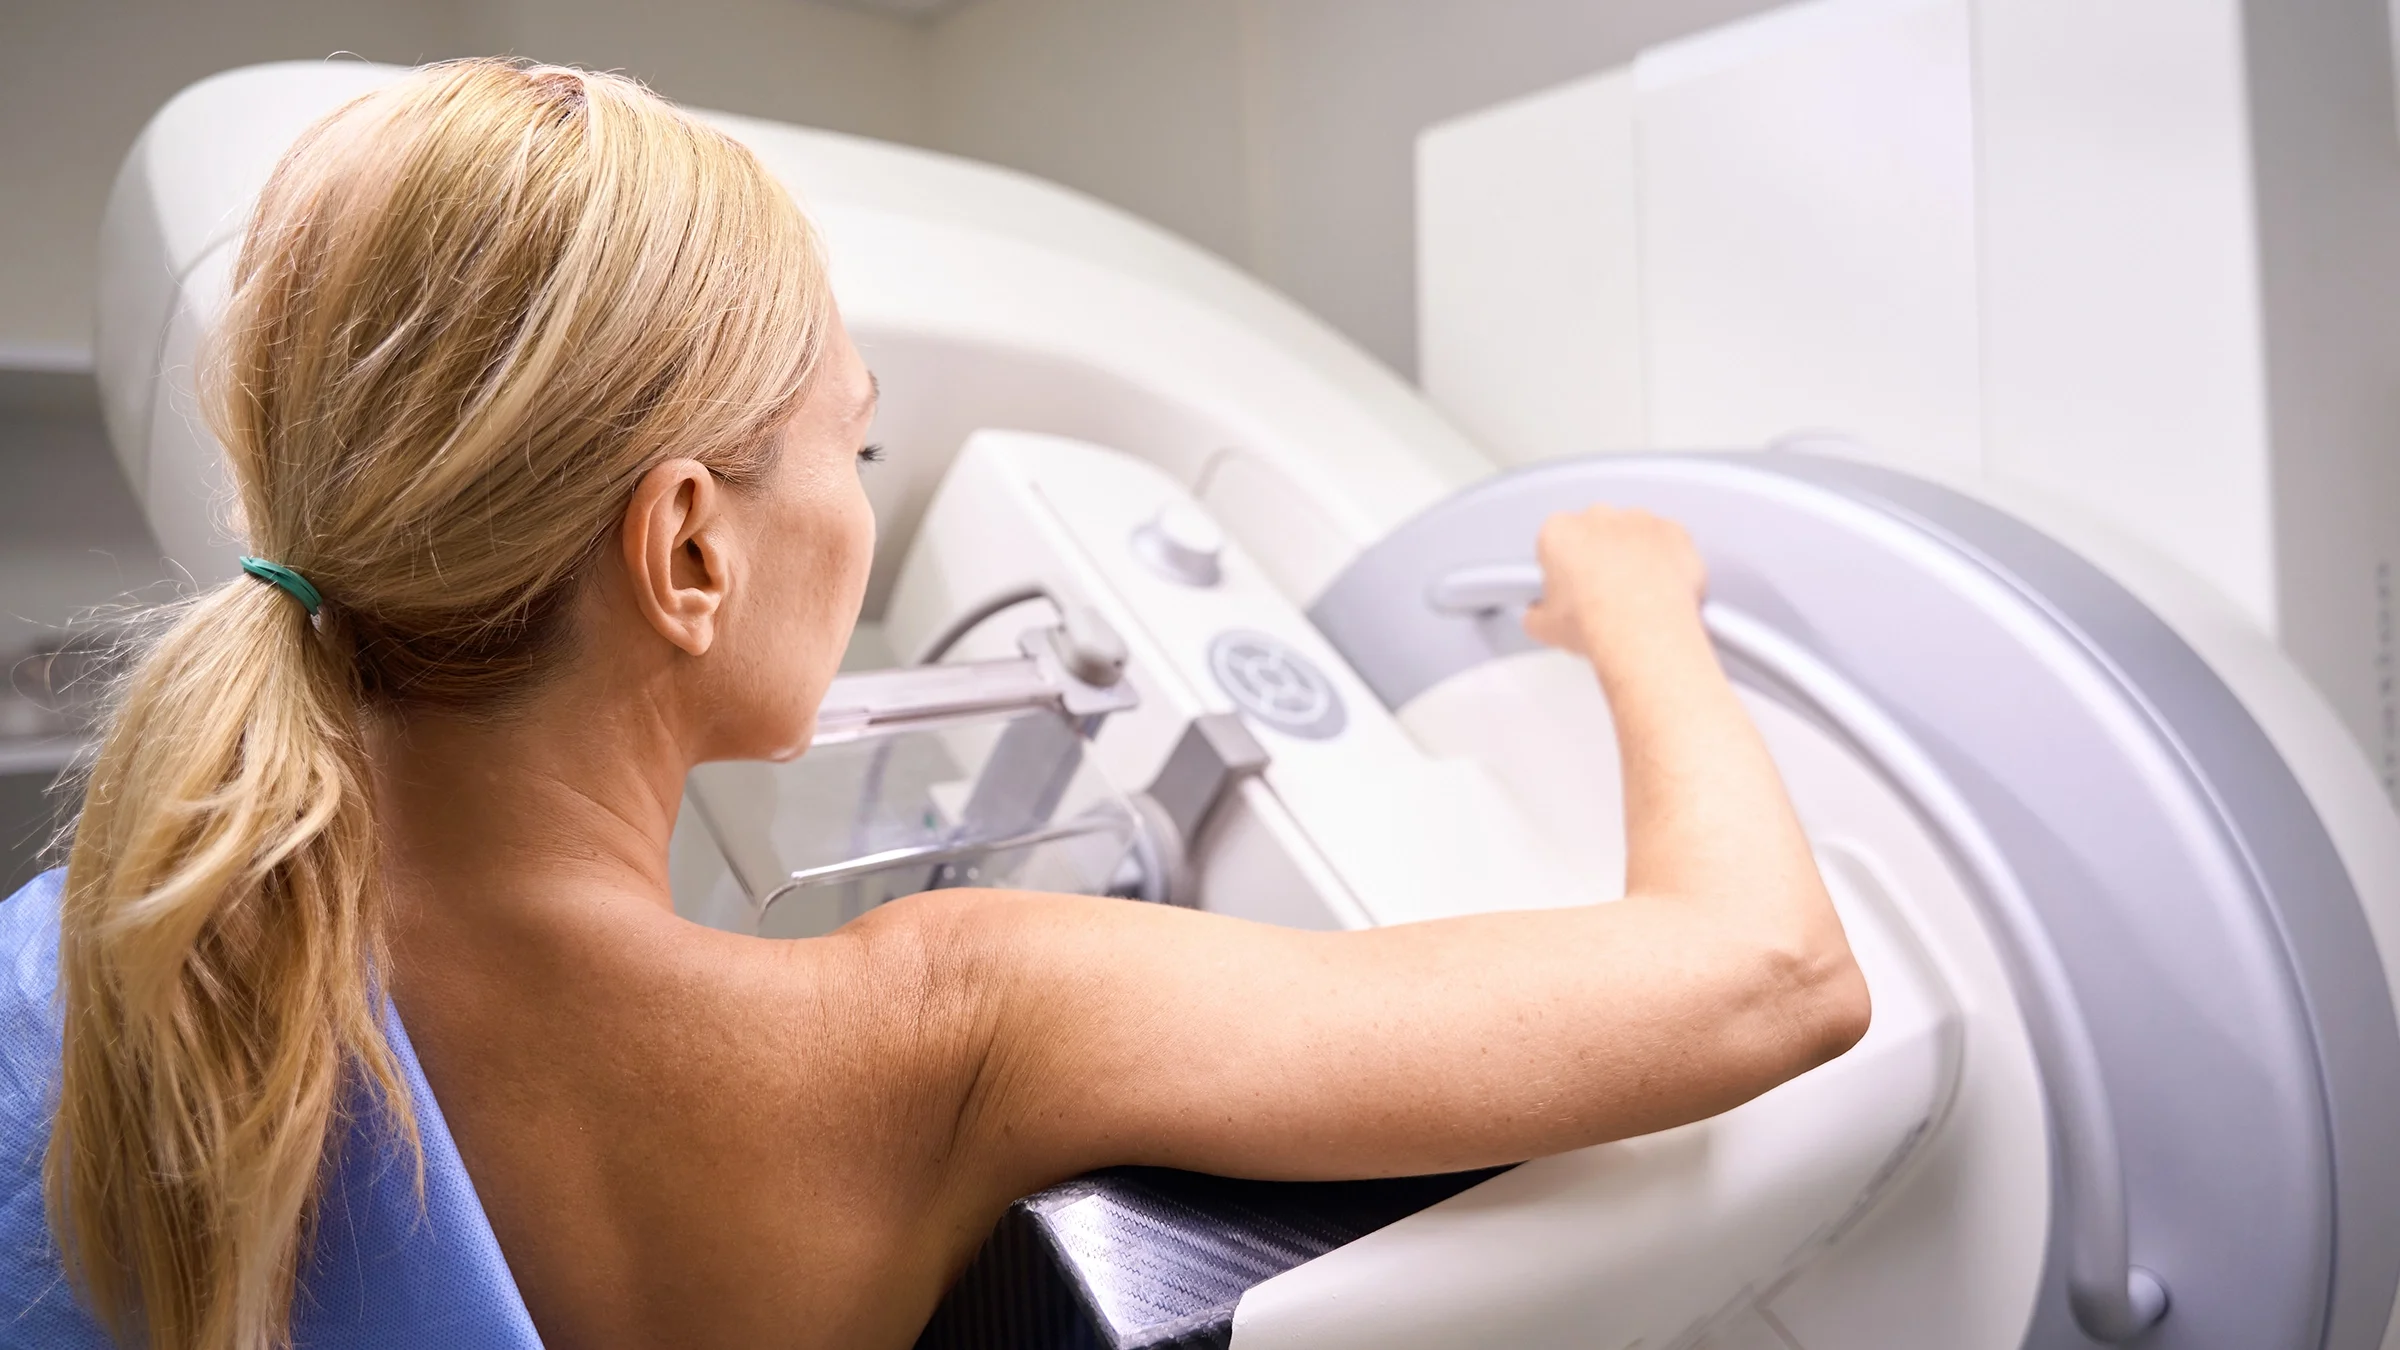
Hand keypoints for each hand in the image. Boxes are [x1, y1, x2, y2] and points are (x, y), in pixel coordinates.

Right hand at [1522, 504, 1706, 660]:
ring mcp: (1639, 520)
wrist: (1642, 632)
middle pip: (1595, 531)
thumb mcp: (1544, 628)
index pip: (1555, 543)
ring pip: (1634, 533)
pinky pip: (1669, 541)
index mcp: (1559, 532)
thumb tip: (1539, 615)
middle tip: (1604, 594)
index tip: (1571, 590)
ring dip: (1635, 554)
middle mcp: (1598, 516)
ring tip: (1638, 595)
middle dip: (1599, 555)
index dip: (1563, 569)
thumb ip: (1536, 613)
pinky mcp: (1673, 531)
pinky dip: (1668, 559)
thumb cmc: (1595, 624)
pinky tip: (1664, 588)